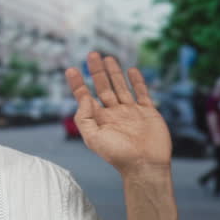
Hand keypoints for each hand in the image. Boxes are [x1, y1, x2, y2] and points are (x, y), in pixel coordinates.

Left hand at [65, 52, 171, 176]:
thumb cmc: (118, 155)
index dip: (78, 84)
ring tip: (107, 57)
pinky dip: (137, 81)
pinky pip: (142, 93)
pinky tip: (131, 70)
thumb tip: (84, 98)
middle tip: (92, 54)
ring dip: (114, 73)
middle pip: (103, 87)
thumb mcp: (93, 138)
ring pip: (121, 87)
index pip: (86, 97)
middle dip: (97, 71)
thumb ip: (84, 117)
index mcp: (99, 119)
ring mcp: (131, 112)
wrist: (145, 165)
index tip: (71, 69)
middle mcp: (114, 113)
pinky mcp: (148, 112)